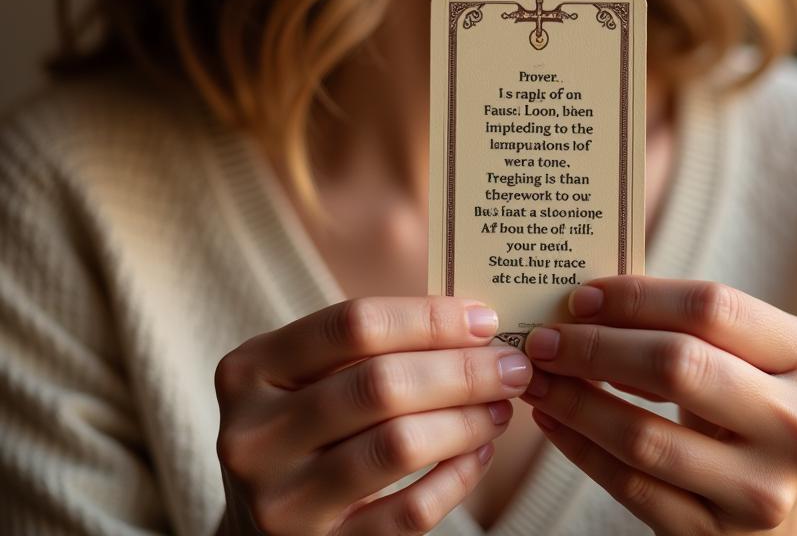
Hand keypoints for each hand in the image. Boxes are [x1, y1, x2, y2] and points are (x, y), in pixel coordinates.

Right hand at [214, 297, 531, 534]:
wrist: (256, 527)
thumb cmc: (303, 424)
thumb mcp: (306, 375)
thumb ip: (369, 344)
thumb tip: (473, 322)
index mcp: (249, 370)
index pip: (353, 325)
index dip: (429, 318)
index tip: (484, 320)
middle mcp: (253, 435)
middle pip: (381, 384)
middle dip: (462, 370)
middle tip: (511, 365)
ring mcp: (282, 501)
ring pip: (398, 446)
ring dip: (466, 420)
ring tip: (501, 405)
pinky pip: (409, 512)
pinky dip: (457, 476)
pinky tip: (480, 451)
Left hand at [521, 277, 796, 533]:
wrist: (786, 507)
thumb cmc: (747, 403)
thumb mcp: (743, 355)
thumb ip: (683, 323)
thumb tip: (583, 305)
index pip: (710, 306)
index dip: (636, 297)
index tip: (579, 298)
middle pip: (677, 365)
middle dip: (595, 348)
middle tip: (544, 339)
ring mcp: (764, 489)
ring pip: (645, 436)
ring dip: (575, 402)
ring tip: (536, 379)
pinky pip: (632, 486)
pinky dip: (581, 448)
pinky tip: (553, 421)